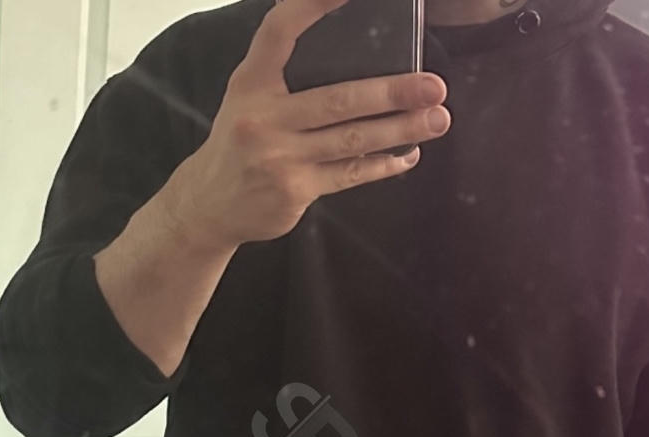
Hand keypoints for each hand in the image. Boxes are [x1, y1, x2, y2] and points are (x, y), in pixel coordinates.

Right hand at [162, 0, 450, 248]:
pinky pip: (349, 174)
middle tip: (434, 85)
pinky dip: (383, 164)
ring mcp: (280, 157)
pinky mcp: (296, 190)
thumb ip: (284, 74)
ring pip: (352, 140)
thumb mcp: (248, 98)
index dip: (313, 6)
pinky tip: (408, 154)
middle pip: (338, 98)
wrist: (210, 205)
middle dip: (392, 91)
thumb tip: (352, 54)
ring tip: (437, 120)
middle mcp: (264, 116)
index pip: (280, 31)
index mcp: (251, 82)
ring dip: (400, 130)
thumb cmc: (241, 142)